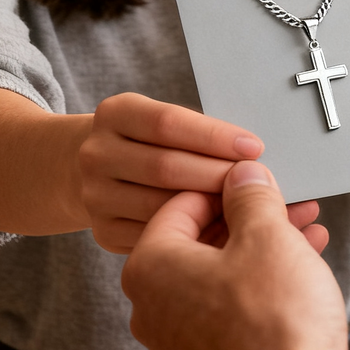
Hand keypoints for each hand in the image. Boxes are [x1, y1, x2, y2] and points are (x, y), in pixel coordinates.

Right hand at [80, 93, 313, 253]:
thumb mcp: (159, 121)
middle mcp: (97, 153)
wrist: (90, 169)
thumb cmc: (148, 141)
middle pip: (166, 167)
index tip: (254, 147)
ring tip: (247, 210)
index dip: (214, 136)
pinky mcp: (104, 231)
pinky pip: (155, 235)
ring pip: (161, 206)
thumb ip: (197, 132)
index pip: (169, 123)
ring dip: (209, 209)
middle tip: (258, 184)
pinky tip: (221, 231)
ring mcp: (96, 195)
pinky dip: (192, 235)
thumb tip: (254, 153)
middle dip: (217, 175)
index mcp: (115, 113)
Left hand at [123, 162, 349, 349]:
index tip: (254, 173)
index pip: (180, 201)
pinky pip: (234, 304)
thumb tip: (242, 175)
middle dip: (251, 213)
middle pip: (203, 237)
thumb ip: (251, 196)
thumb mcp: (267, 236)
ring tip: (308, 224)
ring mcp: (182, 338)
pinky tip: (307, 259)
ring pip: (224, 271)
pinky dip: (265, 279)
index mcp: (150, 267)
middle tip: (289, 198)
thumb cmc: (274, 324)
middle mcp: (154, 304)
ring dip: (266, 244)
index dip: (225, 181)